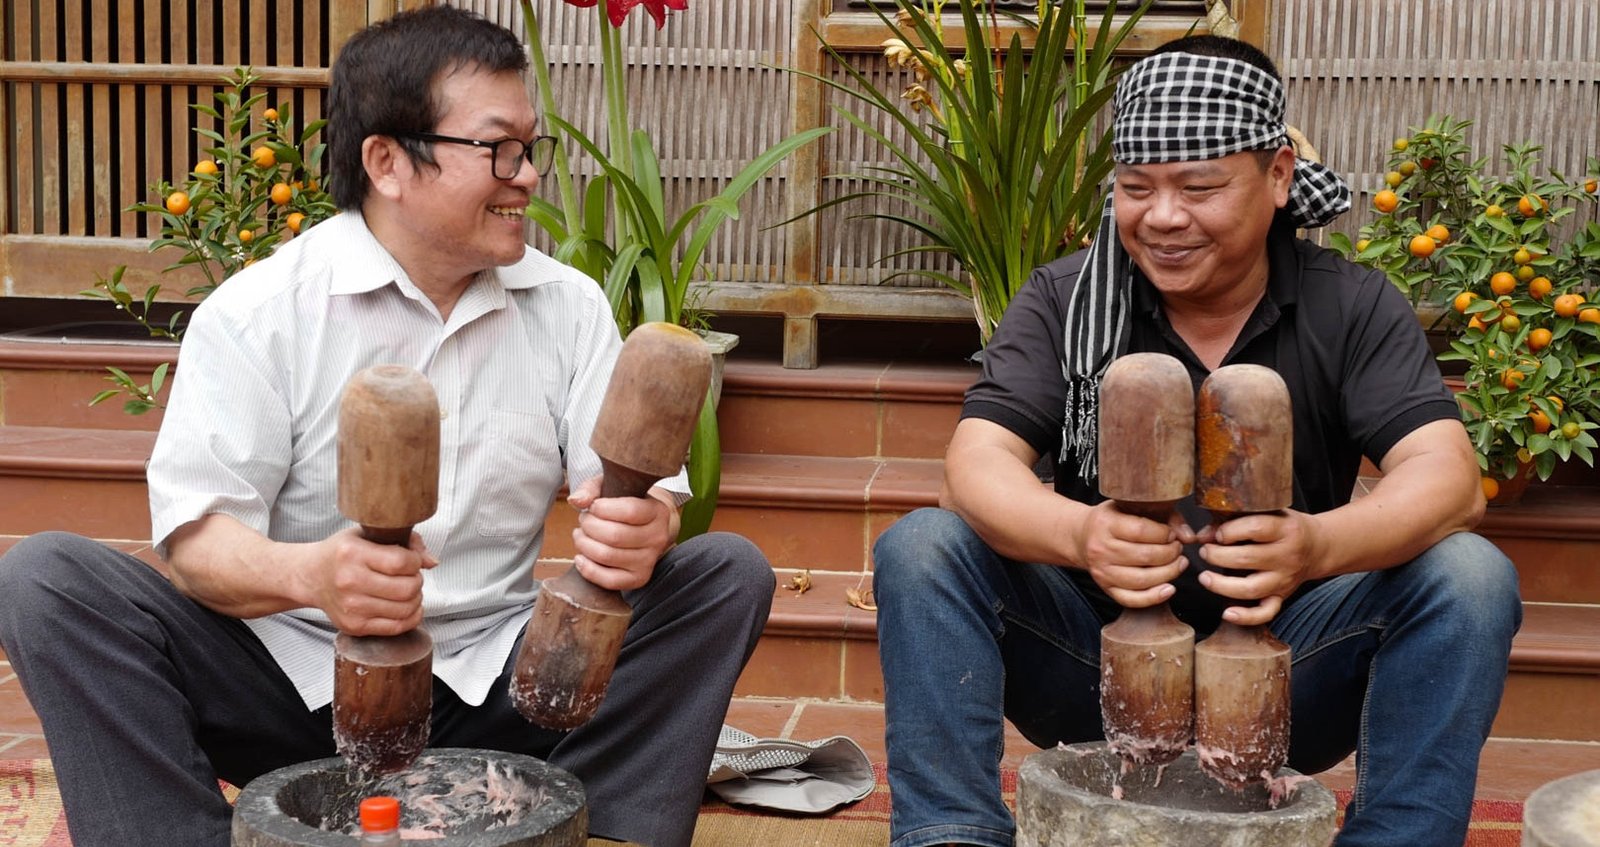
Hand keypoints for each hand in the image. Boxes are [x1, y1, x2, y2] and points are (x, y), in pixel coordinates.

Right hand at [312, 527, 436, 635]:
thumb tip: (432, 562)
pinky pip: (396, 627)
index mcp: (353, 553)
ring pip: (406, 609)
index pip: (402, 562)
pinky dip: (410, 617)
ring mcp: (351, 607)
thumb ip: (406, 541)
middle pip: (407, 588)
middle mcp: (350, 581)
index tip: (411, 560)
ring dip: (415, 598)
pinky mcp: (354, 625)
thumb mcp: (368, 534)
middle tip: (409, 576)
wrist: (311, 577)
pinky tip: (406, 606)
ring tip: (406, 590)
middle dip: (417, 580)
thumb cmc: (342, 553)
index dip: (415, 561)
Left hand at [567, 475, 675, 590]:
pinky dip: (588, 569)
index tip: (593, 506)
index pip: (629, 511)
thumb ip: (591, 489)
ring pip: (607, 556)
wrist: (645, 527)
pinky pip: (609, 580)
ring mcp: (649, 561)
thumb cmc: (624, 505)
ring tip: (581, 535)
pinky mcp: (639, 578)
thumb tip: (576, 501)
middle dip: (589, 526)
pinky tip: (581, 557)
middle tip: (584, 521)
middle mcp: (658, 537)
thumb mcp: (611, 486)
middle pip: (615, 536)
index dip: (602, 508)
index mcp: (657, 511)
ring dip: (584, 544)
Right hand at [1076, 500, 1189, 608]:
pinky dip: (1154, 597)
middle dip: (1170, 553)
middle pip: (1145, 556)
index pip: (1141, 530)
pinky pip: (1132, 599)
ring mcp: (1102, 571)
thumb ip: (1165, 516)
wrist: (1082, 536)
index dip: (1164, 533)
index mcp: (1105, 523)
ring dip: (1169, 573)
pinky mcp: (1105, 588)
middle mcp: (1100, 548)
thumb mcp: (1134, 506)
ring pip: (1142, 580)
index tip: (1172, 534)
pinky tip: (1169, 588)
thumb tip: (1190, 536)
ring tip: (1178, 564)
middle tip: (1178, 548)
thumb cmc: (1114, 519)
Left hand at [1197, 509, 1323, 625]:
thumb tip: (1202, 535)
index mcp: (1285, 529)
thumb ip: (1233, 519)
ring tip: (1205, 576)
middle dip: (1217, 556)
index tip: (1217, 533)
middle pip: (1247, 559)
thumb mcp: (1266, 513)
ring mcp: (1285, 580)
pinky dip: (1245, 617)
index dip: (1230, 531)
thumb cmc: (1283, 527)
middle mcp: (1287, 556)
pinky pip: (1265, 613)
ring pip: (1251, 588)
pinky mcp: (1282, 597)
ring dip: (1222, 585)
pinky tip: (1227, 613)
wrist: (1316, 547)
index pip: (1255, 528)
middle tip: (1205, 552)